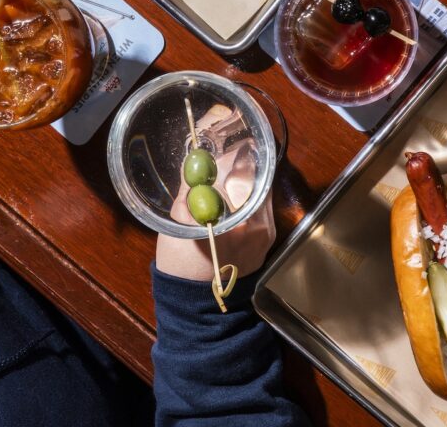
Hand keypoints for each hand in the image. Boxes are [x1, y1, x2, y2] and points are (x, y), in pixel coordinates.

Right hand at [157, 139, 276, 280]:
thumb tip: (196, 160)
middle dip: (241, 164)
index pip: (243, 175)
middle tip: (227, 150)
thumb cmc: (181, 267)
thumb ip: (190, 192)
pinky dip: (248, 198)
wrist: (197, 307)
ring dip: (246, 180)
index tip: (227, 138)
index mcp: (235, 224)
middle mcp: (258, 228)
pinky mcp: (267, 241)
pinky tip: (231, 196)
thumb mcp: (178, 225)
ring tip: (227, 171)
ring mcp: (266, 236)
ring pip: (260, 194)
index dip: (235, 154)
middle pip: (257, 181)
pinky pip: (260, 209)